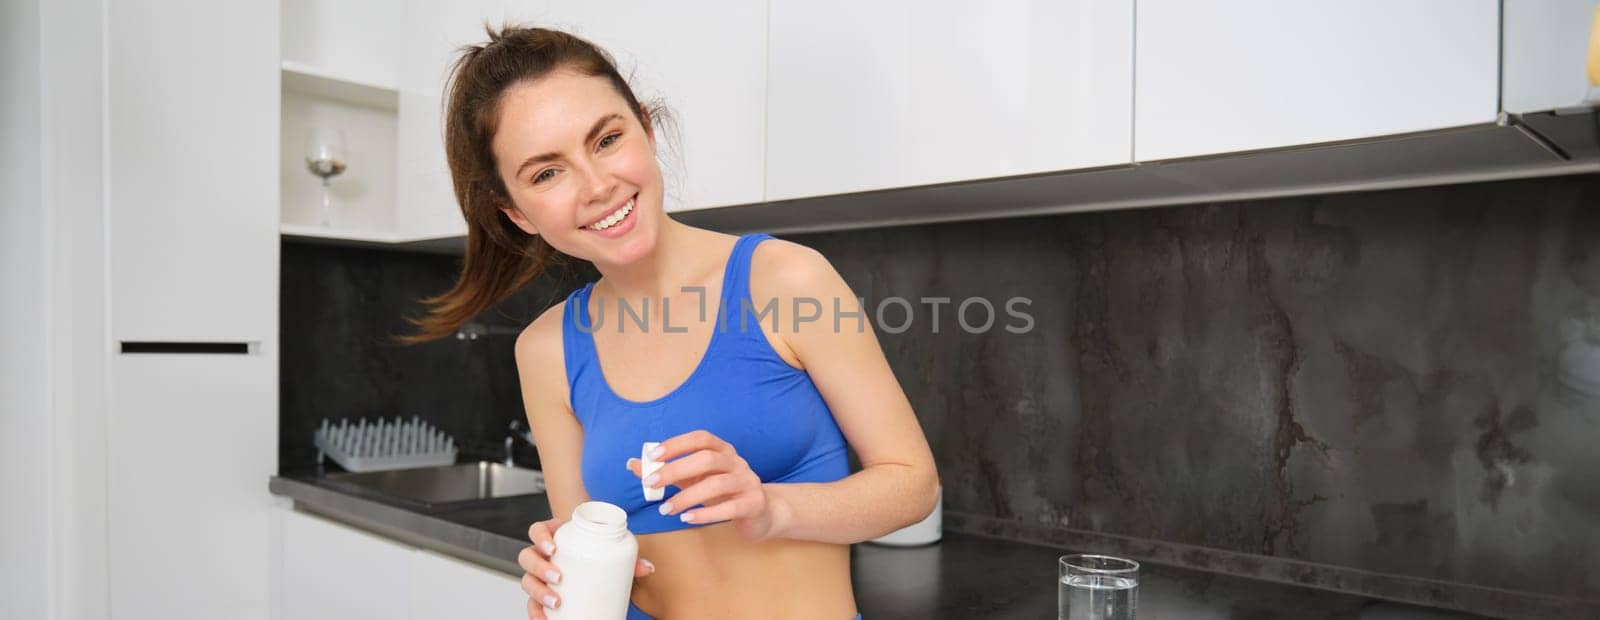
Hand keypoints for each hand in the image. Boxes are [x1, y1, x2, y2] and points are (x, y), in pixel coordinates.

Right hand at [518, 516, 655, 619]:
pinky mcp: (541, 594)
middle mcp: (543, 555)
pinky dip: (536, 612)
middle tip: (558, 577)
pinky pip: (531, 603)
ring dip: (538, 592)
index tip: (553, 547)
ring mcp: (540, 575)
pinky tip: (544, 619)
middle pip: (527, 556)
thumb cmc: (599, 554)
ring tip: (556, 602)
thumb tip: (647, 568)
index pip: (537, 530)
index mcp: (555, 536)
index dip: (540, 536)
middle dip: (539, 567)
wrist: (597, 569)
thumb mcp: (611, 552)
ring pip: (527, 581)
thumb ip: (628, 557)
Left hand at [627, 429, 780, 539]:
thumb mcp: (695, 480)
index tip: (653, 455)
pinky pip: (730, 507)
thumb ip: (668, 472)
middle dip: (676, 470)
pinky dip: (706, 513)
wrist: (761, 513)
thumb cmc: (723, 493)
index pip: (701, 438)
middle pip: (707, 459)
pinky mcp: (753, 504)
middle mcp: (737, 462)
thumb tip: (633, 464)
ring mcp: (748, 482)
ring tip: (666, 509)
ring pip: (717, 484)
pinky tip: (687, 519)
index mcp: (723, 450)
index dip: (678, 443)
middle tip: (651, 483)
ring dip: (687, 497)